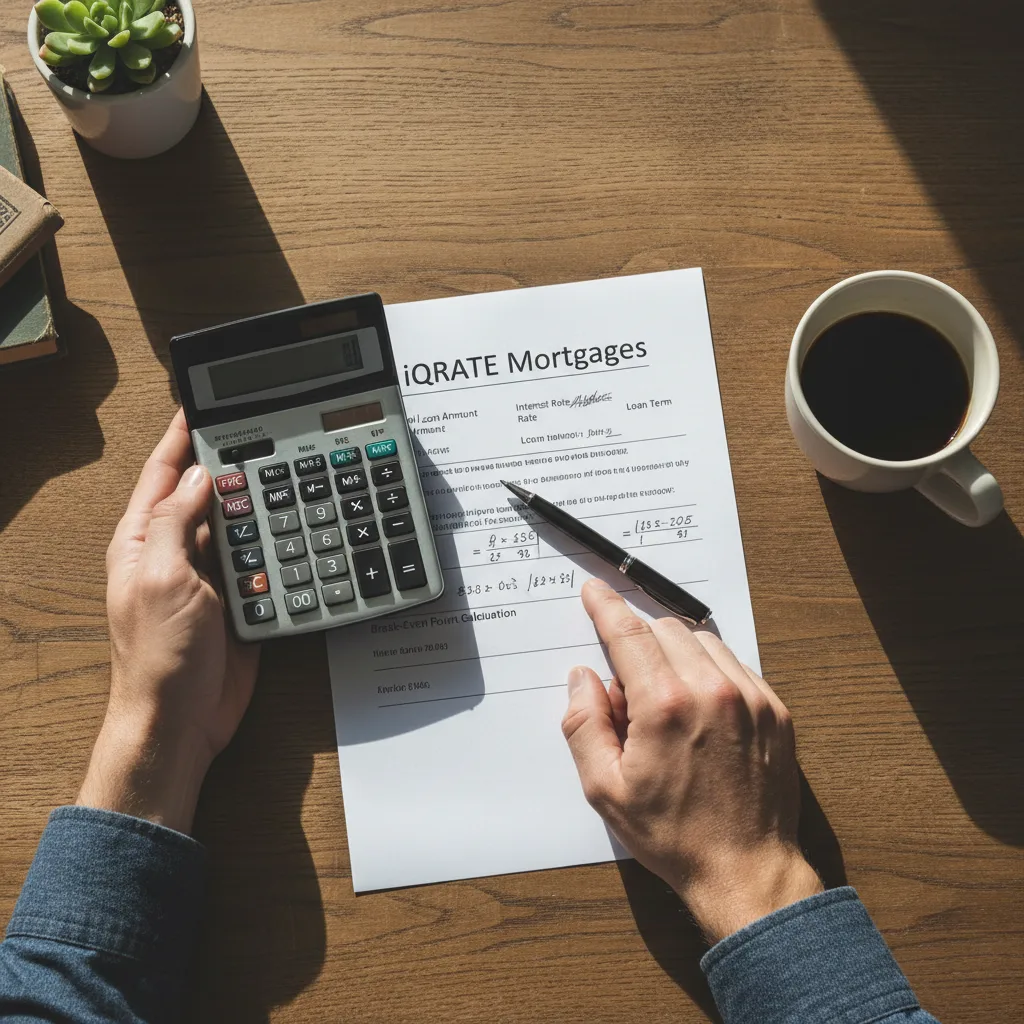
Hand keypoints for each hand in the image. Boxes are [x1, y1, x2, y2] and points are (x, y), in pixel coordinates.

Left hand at [77, 410, 259, 832]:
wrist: (183, 721)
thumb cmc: (159, 657)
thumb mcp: (161, 578)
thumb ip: (176, 523)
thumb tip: (199, 476)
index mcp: (143, 540)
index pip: (163, 474)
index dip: (181, 436)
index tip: (203, 403)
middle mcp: (175, 552)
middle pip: (206, 493)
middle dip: (232, 464)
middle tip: (266, 433)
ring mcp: (208, 576)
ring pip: (240, 524)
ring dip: (262, 504)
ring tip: (288, 474)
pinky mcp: (239, 599)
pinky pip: (263, 559)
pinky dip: (280, 542)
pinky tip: (298, 528)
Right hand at [563, 579, 821, 942]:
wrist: (746, 870)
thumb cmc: (673, 835)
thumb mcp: (604, 789)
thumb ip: (584, 724)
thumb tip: (583, 678)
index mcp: (666, 706)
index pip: (628, 634)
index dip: (605, 606)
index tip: (593, 590)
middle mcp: (712, 690)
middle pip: (665, 629)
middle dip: (638, 643)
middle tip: (628, 690)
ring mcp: (751, 697)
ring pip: (702, 641)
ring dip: (675, 654)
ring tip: (666, 704)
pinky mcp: (775, 710)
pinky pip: (734, 663)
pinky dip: (709, 670)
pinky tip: (700, 709)